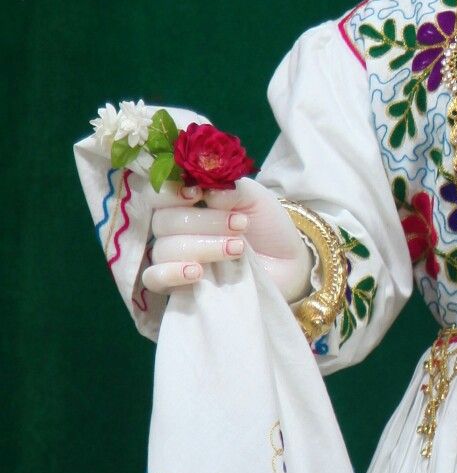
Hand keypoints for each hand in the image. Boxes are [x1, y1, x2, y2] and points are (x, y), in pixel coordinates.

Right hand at [142, 175, 312, 300]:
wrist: (287, 263)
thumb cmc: (266, 225)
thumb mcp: (253, 196)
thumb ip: (227, 186)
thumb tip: (205, 191)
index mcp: (185, 200)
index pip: (157, 193)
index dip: (170, 192)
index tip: (197, 194)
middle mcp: (174, 228)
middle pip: (163, 221)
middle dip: (204, 222)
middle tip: (240, 225)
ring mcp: (174, 258)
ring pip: (164, 249)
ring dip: (203, 247)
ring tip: (238, 249)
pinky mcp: (178, 286)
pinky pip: (154, 279)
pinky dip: (170, 274)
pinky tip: (196, 272)